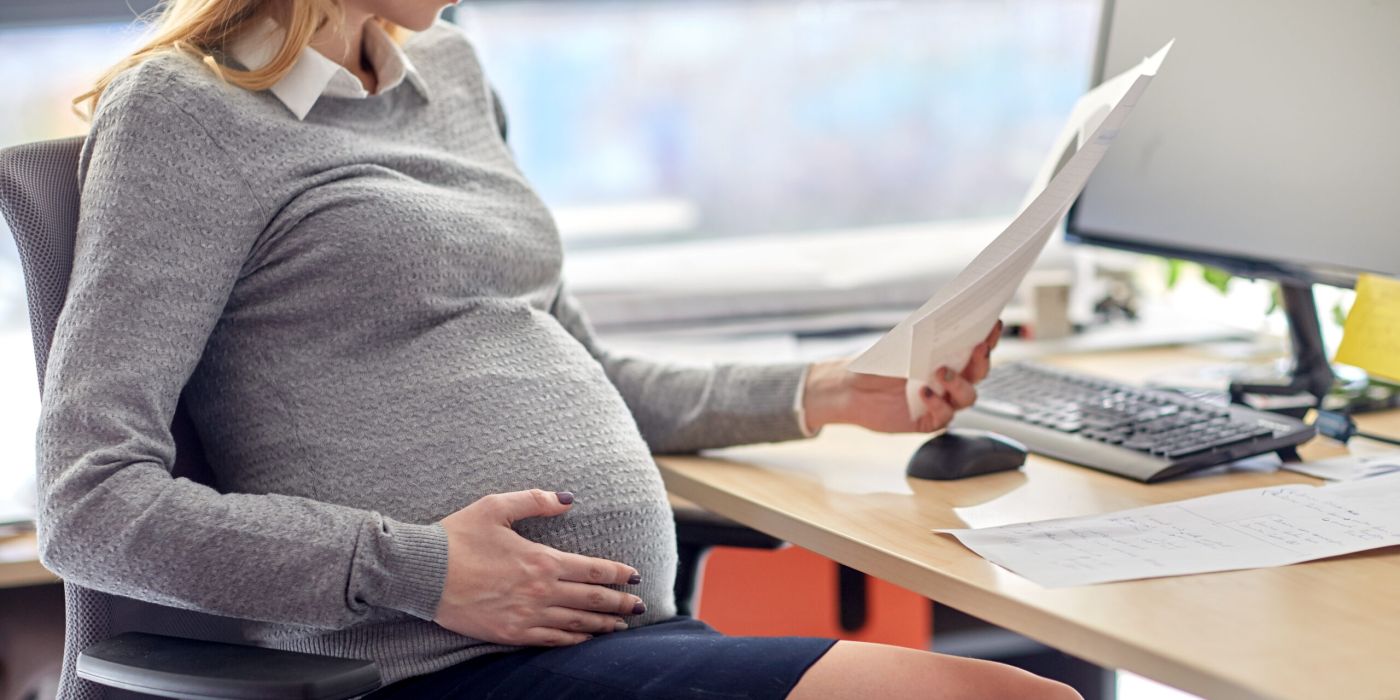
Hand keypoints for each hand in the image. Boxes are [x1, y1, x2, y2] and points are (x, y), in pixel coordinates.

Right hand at [434, 489, 645, 646]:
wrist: (421, 573)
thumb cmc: (456, 536)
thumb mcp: (495, 506)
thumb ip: (535, 501)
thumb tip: (568, 499)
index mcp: (541, 559)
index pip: (593, 570)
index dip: (618, 574)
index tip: (635, 576)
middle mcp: (540, 591)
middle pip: (592, 600)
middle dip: (620, 604)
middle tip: (640, 606)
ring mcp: (526, 615)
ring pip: (576, 624)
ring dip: (602, 625)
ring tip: (620, 626)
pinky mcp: (509, 633)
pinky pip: (551, 640)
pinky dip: (573, 641)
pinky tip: (584, 639)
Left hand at [802, 321, 1001, 433]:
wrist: (849, 388)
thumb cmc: (876, 363)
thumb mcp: (901, 345)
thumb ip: (925, 337)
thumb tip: (946, 320)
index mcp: (947, 358)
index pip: (975, 348)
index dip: (989, 338)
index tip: (993, 324)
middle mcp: (949, 381)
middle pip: (979, 373)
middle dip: (982, 360)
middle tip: (977, 347)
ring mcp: (941, 401)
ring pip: (968, 397)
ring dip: (960, 384)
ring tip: (941, 372)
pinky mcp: (928, 421)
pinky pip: (945, 416)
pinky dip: (937, 403)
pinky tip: (922, 392)